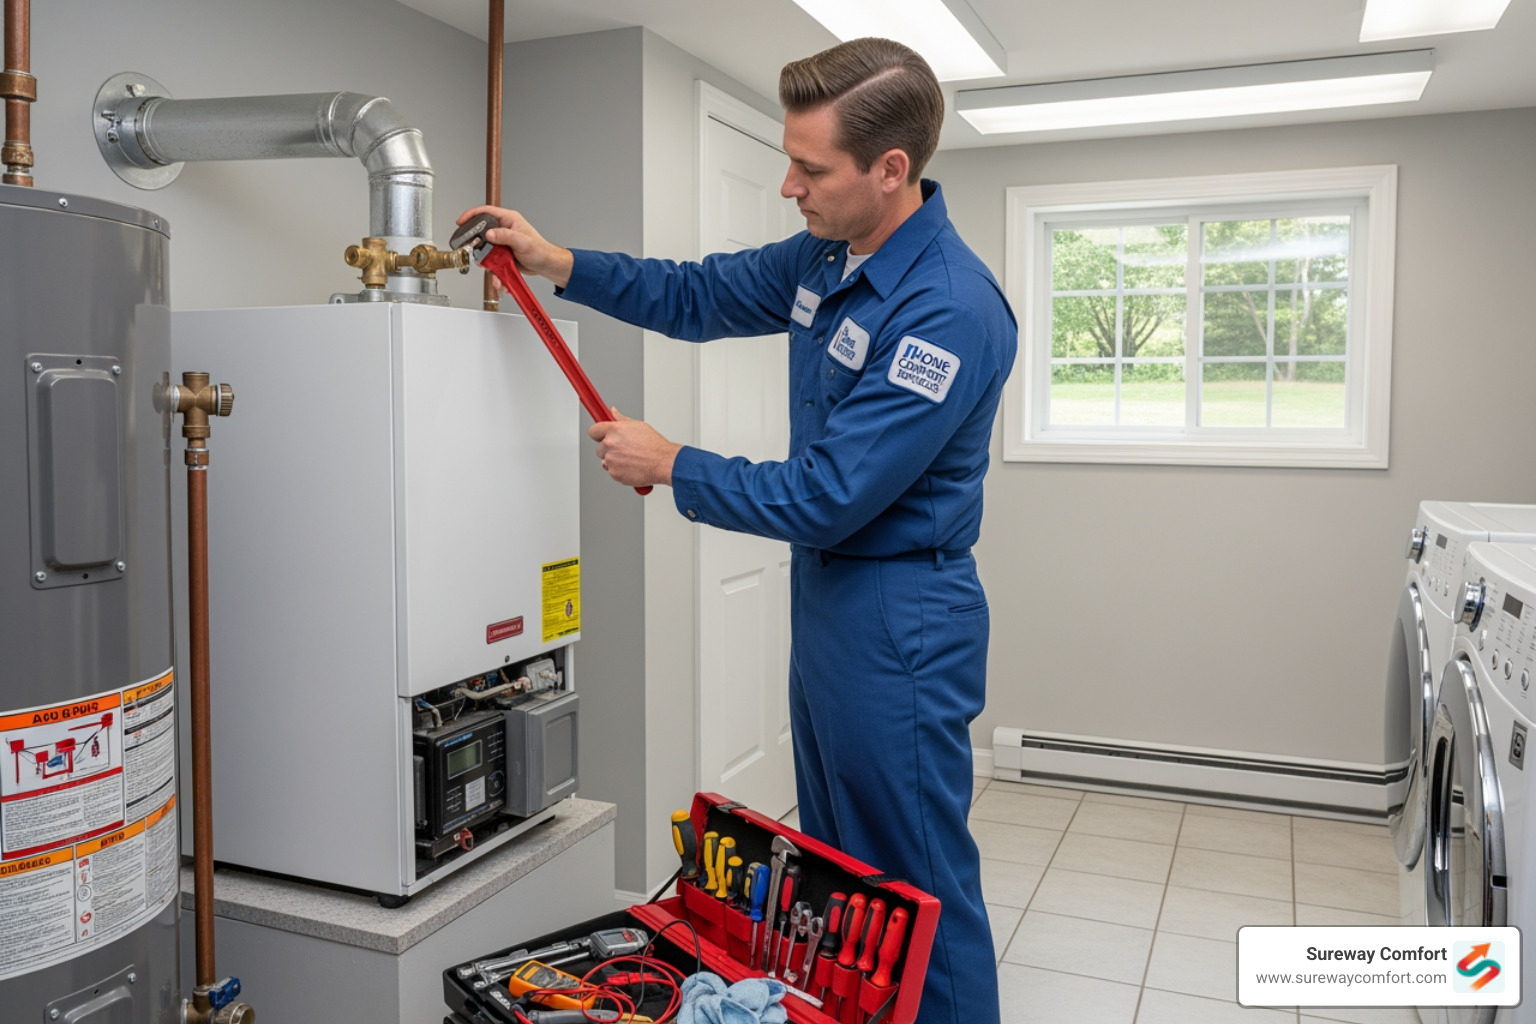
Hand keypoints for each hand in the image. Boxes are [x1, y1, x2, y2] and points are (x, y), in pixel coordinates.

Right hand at [455, 206, 573, 288]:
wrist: (546, 265)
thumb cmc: (540, 250)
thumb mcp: (522, 242)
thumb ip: (505, 236)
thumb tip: (489, 233)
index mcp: (508, 220)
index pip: (485, 212)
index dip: (471, 216)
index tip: (461, 223)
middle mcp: (503, 230)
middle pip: (482, 235)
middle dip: (478, 248)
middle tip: (478, 256)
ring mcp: (502, 243)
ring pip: (486, 252)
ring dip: (488, 264)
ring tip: (495, 272)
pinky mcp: (502, 255)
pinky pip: (492, 262)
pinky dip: (494, 272)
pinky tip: (500, 278)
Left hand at [590, 409, 680, 488]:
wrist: (663, 462)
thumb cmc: (654, 445)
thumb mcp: (638, 426)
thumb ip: (621, 419)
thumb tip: (613, 412)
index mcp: (614, 430)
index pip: (593, 430)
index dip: (597, 434)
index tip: (600, 436)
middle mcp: (610, 444)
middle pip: (599, 448)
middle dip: (609, 450)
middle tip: (624, 450)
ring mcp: (611, 459)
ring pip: (606, 461)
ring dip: (614, 461)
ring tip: (631, 459)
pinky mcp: (614, 473)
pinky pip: (612, 472)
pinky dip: (620, 471)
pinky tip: (632, 467)